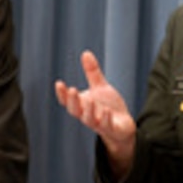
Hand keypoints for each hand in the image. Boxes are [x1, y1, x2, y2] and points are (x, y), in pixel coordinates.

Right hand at [54, 50, 136, 174]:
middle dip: (72, 101)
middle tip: (72, 90)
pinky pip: (106, 125)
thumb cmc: (108, 107)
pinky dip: (106, 119)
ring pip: (89, 119)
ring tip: (89, 100)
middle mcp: (87, 115)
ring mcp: (99, 123)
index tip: (59, 83)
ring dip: (88, 111)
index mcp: (82, 105)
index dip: (62, 94)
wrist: (123, 126)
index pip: (67, 101)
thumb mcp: (100, 87)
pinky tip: (106, 111)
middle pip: (75, 110)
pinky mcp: (111, 129)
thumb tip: (86, 53)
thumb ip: (92, 73)